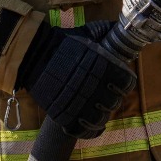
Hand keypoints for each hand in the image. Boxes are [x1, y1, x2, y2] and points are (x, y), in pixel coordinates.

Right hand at [16, 21, 135, 138]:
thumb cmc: (62, 43)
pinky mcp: (64, 116)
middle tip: (105, 94)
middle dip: (113, 99)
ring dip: (101, 116)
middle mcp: (95, 88)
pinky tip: (91, 127)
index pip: (126, 83)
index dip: (125, 84)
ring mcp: (80, 104)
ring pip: (100, 119)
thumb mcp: (87, 32)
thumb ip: (104, 31)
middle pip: (114, 102)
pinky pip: (82, 131)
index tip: (119, 82)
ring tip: (96, 110)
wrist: (33, 55)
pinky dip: (89, 131)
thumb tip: (118, 28)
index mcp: (104, 68)